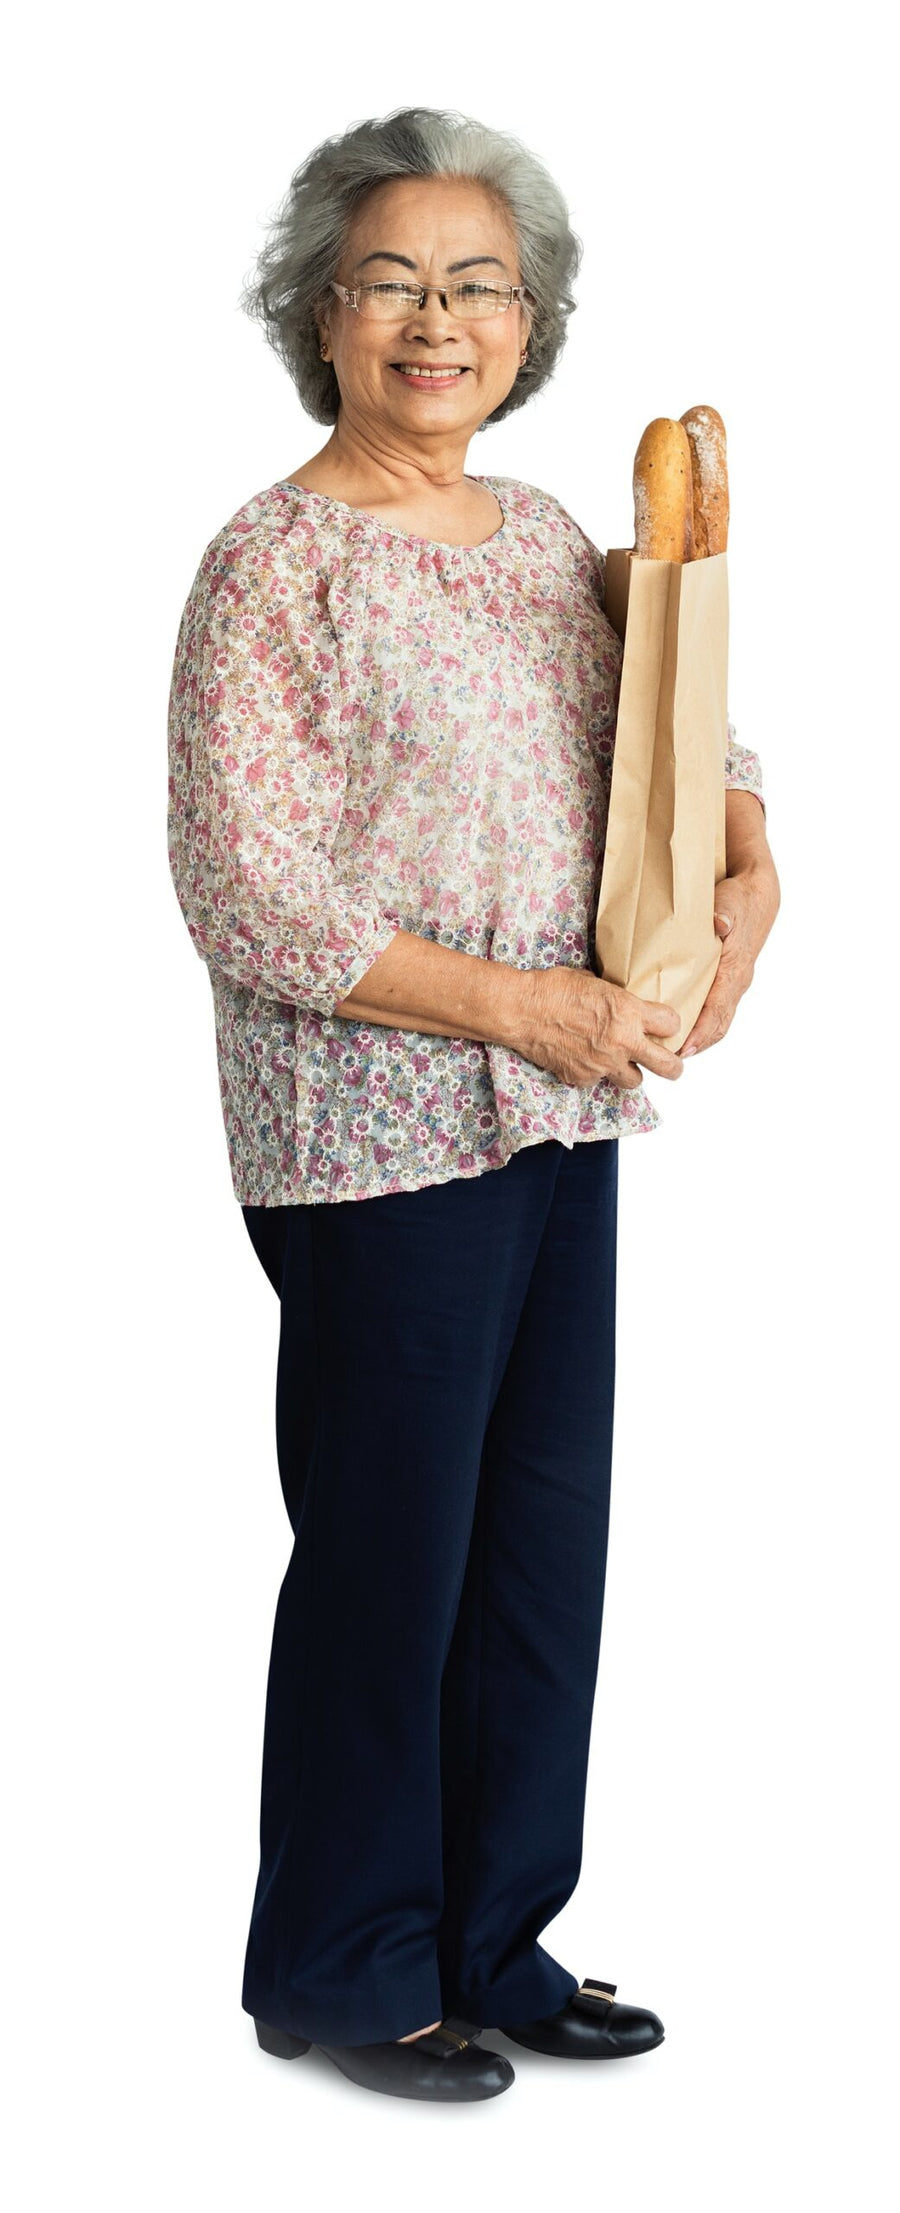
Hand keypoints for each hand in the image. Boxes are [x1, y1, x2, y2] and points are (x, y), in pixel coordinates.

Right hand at [516, 967, 684, 1088]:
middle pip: (667, 1065)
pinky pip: (598, 1081)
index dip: (670, 1025)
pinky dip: (593, 1073)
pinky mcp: (583, 1078)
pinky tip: (582, 1058)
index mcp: (628, 1011)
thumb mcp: (595, 983)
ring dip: (629, 1071)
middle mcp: (622, 1041)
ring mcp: (604, 1064)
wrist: (523, 1010)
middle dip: (673, 1066)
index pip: (671, 1024)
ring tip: (618, 1060)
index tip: (665, 1026)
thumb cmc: (553, 989)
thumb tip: (624, 1005)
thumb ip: (617, 1000)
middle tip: (671, 1064)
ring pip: (634, 1081)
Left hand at [680, 857, 780, 1056]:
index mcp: (735, 969)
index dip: (702, 1031)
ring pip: (718, 1018)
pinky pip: (716, 1008)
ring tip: (672, 1049)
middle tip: (670, 1057)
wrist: (758, 892)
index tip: (684, 1049)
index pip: (719, 1009)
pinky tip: (681, 1025)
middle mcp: (737, 981)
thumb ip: (725, 913)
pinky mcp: (727, 978)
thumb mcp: (732, 901)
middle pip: (719, 1023)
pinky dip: (701, 1021)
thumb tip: (720, 923)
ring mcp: (734, 982)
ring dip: (699, 1036)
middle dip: (697, 1043)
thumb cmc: (741, 898)